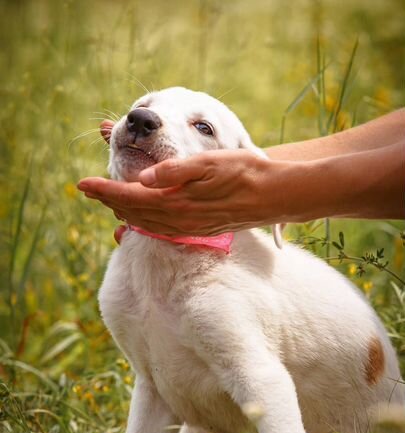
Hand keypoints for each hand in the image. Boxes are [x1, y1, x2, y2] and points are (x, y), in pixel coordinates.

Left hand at [78, 120, 279, 235]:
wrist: (274, 196)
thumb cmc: (244, 173)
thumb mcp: (209, 163)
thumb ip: (174, 171)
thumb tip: (142, 178)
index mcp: (177, 201)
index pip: (129, 196)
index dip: (103, 190)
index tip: (81, 184)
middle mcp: (179, 220)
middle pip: (133, 213)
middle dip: (108, 200)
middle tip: (89, 190)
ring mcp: (189, 228)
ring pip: (145, 224)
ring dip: (124, 212)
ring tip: (108, 200)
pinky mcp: (198, 230)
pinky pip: (162, 230)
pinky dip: (144, 222)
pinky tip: (141, 218)